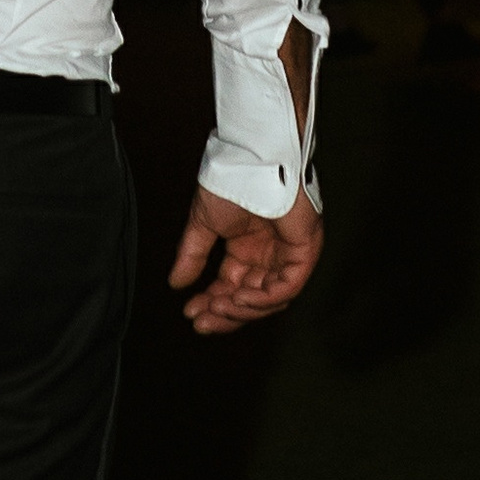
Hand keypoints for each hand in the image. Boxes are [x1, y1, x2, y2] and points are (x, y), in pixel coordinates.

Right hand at [167, 182, 322, 335]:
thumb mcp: (205, 222)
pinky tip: (238, 299)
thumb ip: (193, 254)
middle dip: (225, 312)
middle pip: (250, 297)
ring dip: (241, 308)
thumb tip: (175, 282)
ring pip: (268, 298)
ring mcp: (287, 254)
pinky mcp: (304, 253)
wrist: (251, 158)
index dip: (212, 303)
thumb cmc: (231, 179)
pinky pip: (286, 288)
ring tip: (216, 308)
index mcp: (247, 247)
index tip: (190, 314)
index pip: (231, 286)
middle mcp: (268, 254)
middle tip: (201, 321)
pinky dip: (263, 298)